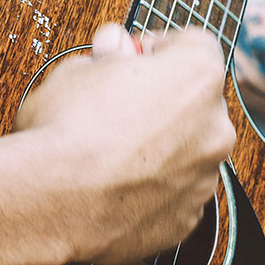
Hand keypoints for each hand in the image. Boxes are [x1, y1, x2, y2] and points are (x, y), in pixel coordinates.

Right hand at [14, 24, 234, 264]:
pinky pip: (173, 193)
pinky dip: (151, 189)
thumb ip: (108, 56)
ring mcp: (204, 177)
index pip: (193, 46)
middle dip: (161, 101)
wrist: (50, 203)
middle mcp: (214, 127)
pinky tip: (114, 185)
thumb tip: (114, 46)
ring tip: (109, 153)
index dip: (156, 50)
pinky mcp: (186, 219)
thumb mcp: (76, 70)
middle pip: (195, 102)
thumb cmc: (64, 132)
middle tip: (115, 108)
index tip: (130, 60)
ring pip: (186, 151)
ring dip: (159, 147)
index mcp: (197, 76)